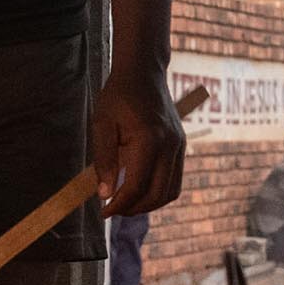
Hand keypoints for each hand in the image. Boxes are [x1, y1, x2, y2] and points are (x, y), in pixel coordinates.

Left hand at [92, 63, 183, 215]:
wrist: (144, 73)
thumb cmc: (118, 96)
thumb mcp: (102, 124)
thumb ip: (104, 160)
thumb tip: (105, 194)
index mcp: (149, 139)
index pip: (136, 186)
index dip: (119, 204)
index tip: (103, 211)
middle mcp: (169, 146)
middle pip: (157, 195)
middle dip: (134, 209)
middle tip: (113, 209)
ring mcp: (179, 147)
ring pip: (170, 192)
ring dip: (149, 204)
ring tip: (126, 203)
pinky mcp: (181, 147)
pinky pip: (175, 180)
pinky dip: (159, 192)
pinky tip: (140, 190)